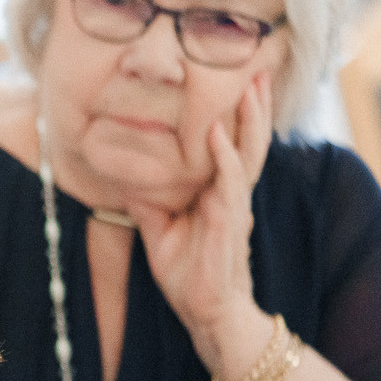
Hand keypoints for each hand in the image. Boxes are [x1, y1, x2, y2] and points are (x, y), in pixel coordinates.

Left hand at [128, 74, 273, 376]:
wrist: (207, 314)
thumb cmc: (189, 274)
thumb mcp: (159, 231)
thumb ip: (147, 202)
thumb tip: (123, 178)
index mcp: (219, 193)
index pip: (233, 144)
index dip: (237, 115)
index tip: (239, 80)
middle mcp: (232, 195)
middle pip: (250, 141)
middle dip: (255, 105)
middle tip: (257, 67)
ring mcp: (234, 208)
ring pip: (248, 155)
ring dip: (249, 120)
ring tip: (250, 87)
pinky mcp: (229, 225)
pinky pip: (229, 185)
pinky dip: (224, 158)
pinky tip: (216, 135)